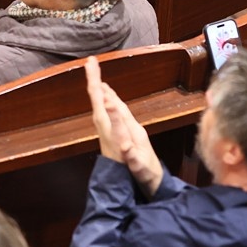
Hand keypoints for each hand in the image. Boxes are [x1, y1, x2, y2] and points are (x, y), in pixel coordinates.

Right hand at [84, 57, 162, 195]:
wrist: (155, 181)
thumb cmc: (147, 173)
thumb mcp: (140, 167)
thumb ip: (133, 156)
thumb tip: (124, 146)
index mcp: (130, 132)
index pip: (115, 109)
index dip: (104, 94)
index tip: (98, 79)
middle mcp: (129, 127)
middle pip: (113, 103)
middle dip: (101, 85)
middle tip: (91, 65)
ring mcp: (129, 131)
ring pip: (117, 108)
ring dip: (106, 93)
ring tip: (98, 80)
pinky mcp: (130, 138)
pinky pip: (120, 117)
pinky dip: (112, 107)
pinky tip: (108, 101)